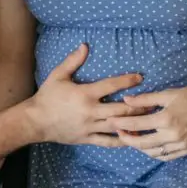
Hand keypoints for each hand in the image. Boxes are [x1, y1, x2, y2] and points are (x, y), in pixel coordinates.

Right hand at [28, 44, 142, 146]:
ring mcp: (90, 127)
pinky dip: (121, 140)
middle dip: (138, 106)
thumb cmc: (47, 96)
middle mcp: (90, 112)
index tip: (140, 77)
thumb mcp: (57, 76)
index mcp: (85, 94)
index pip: (111, 86)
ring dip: (134, 122)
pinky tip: (132, 138)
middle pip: (120, 109)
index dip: (127, 80)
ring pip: (117, 126)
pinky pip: (107, 142)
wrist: (35, 121)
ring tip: (148, 119)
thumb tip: (85, 45)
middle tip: (152, 101)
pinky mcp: (87, 139)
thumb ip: (73, 61)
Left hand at [111, 82, 186, 160]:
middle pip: (142, 143)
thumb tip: (126, 100)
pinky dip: (154, 153)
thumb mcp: (168, 94)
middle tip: (119, 133)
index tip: (112, 122)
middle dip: (127, 139)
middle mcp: (172, 135)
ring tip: (133, 138)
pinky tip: (149, 146)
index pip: (137, 124)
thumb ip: (146, 99)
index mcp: (166, 119)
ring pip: (153, 152)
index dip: (122, 123)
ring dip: (140, 147)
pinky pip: (166, 157)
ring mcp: (180, 145)